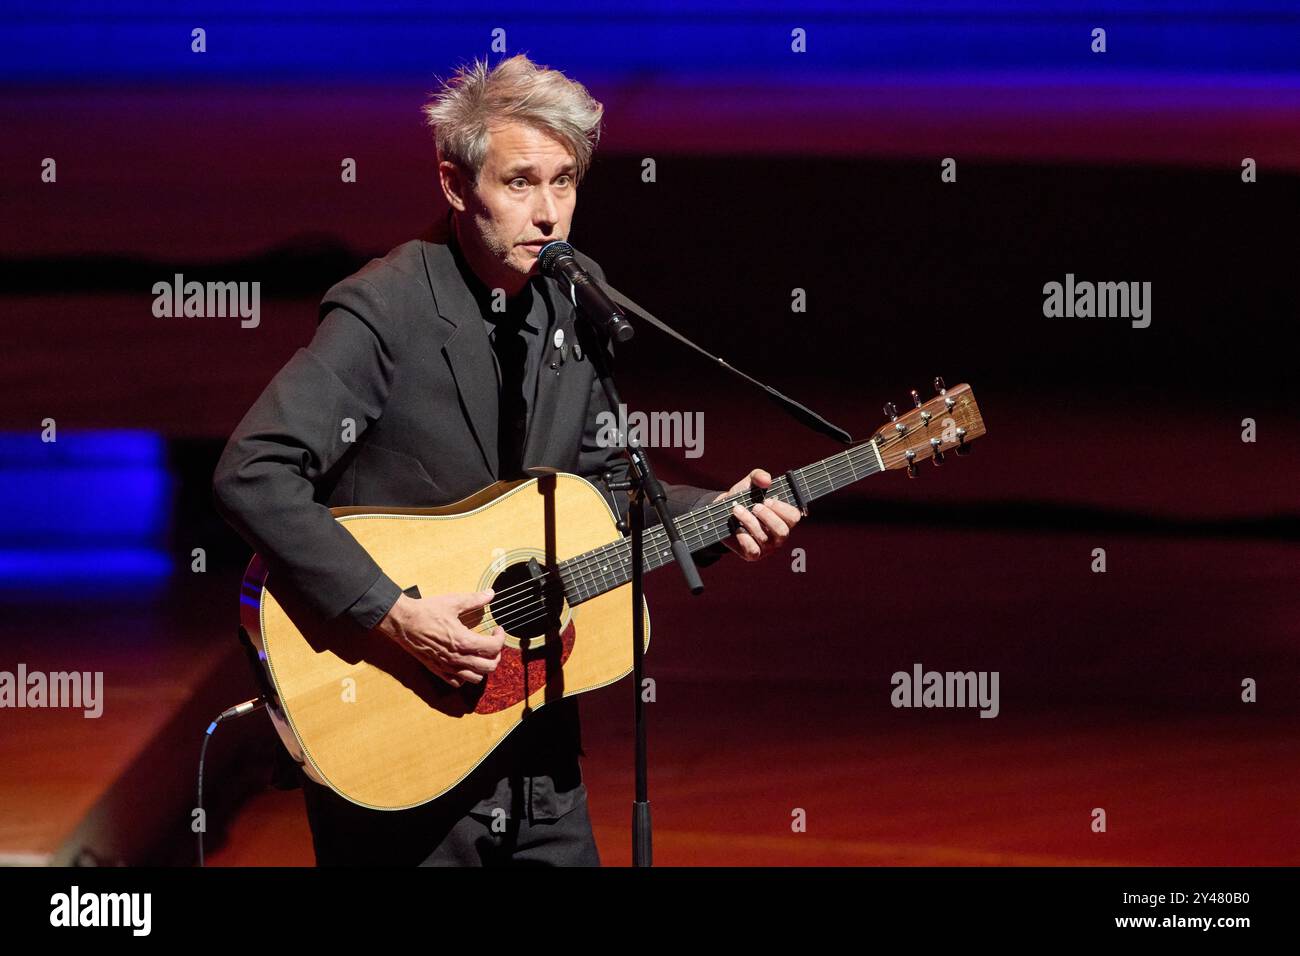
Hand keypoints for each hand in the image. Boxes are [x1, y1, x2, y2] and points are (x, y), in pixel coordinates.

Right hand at [374, 590, 504, 687]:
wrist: (403, 622)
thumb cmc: (426, 611)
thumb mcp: (453, 602)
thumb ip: (474, 600)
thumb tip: (490, 593)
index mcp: (463, 641)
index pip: (494, 648)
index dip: (501, 638)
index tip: (497, 629)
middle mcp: (457, 658)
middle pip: (489, 666)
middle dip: (496, 655)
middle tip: (492, 643)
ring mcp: (447, 666)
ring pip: (475, 678)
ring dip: (482, 667)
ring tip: (480, 654)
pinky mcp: (437, 670)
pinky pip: (457, 682)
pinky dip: (465, 676)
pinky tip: (464, 663)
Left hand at [711, 468, 801, 561]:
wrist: (722, 512)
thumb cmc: (743, 498)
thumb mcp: (749, 483)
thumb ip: (759, 476)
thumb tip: (766, 480)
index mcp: (784, 517)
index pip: (794, 517)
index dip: (782, 509)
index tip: (767, 499)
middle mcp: (779, 534)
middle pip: (782, 531)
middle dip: (767, 517)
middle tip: (754, 506)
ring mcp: (767, 547)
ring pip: (765, 538)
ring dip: (749, 521)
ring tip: (737, 509)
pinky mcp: (753, 554)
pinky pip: (753, 550)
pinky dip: (744, 537)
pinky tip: (736, 527)